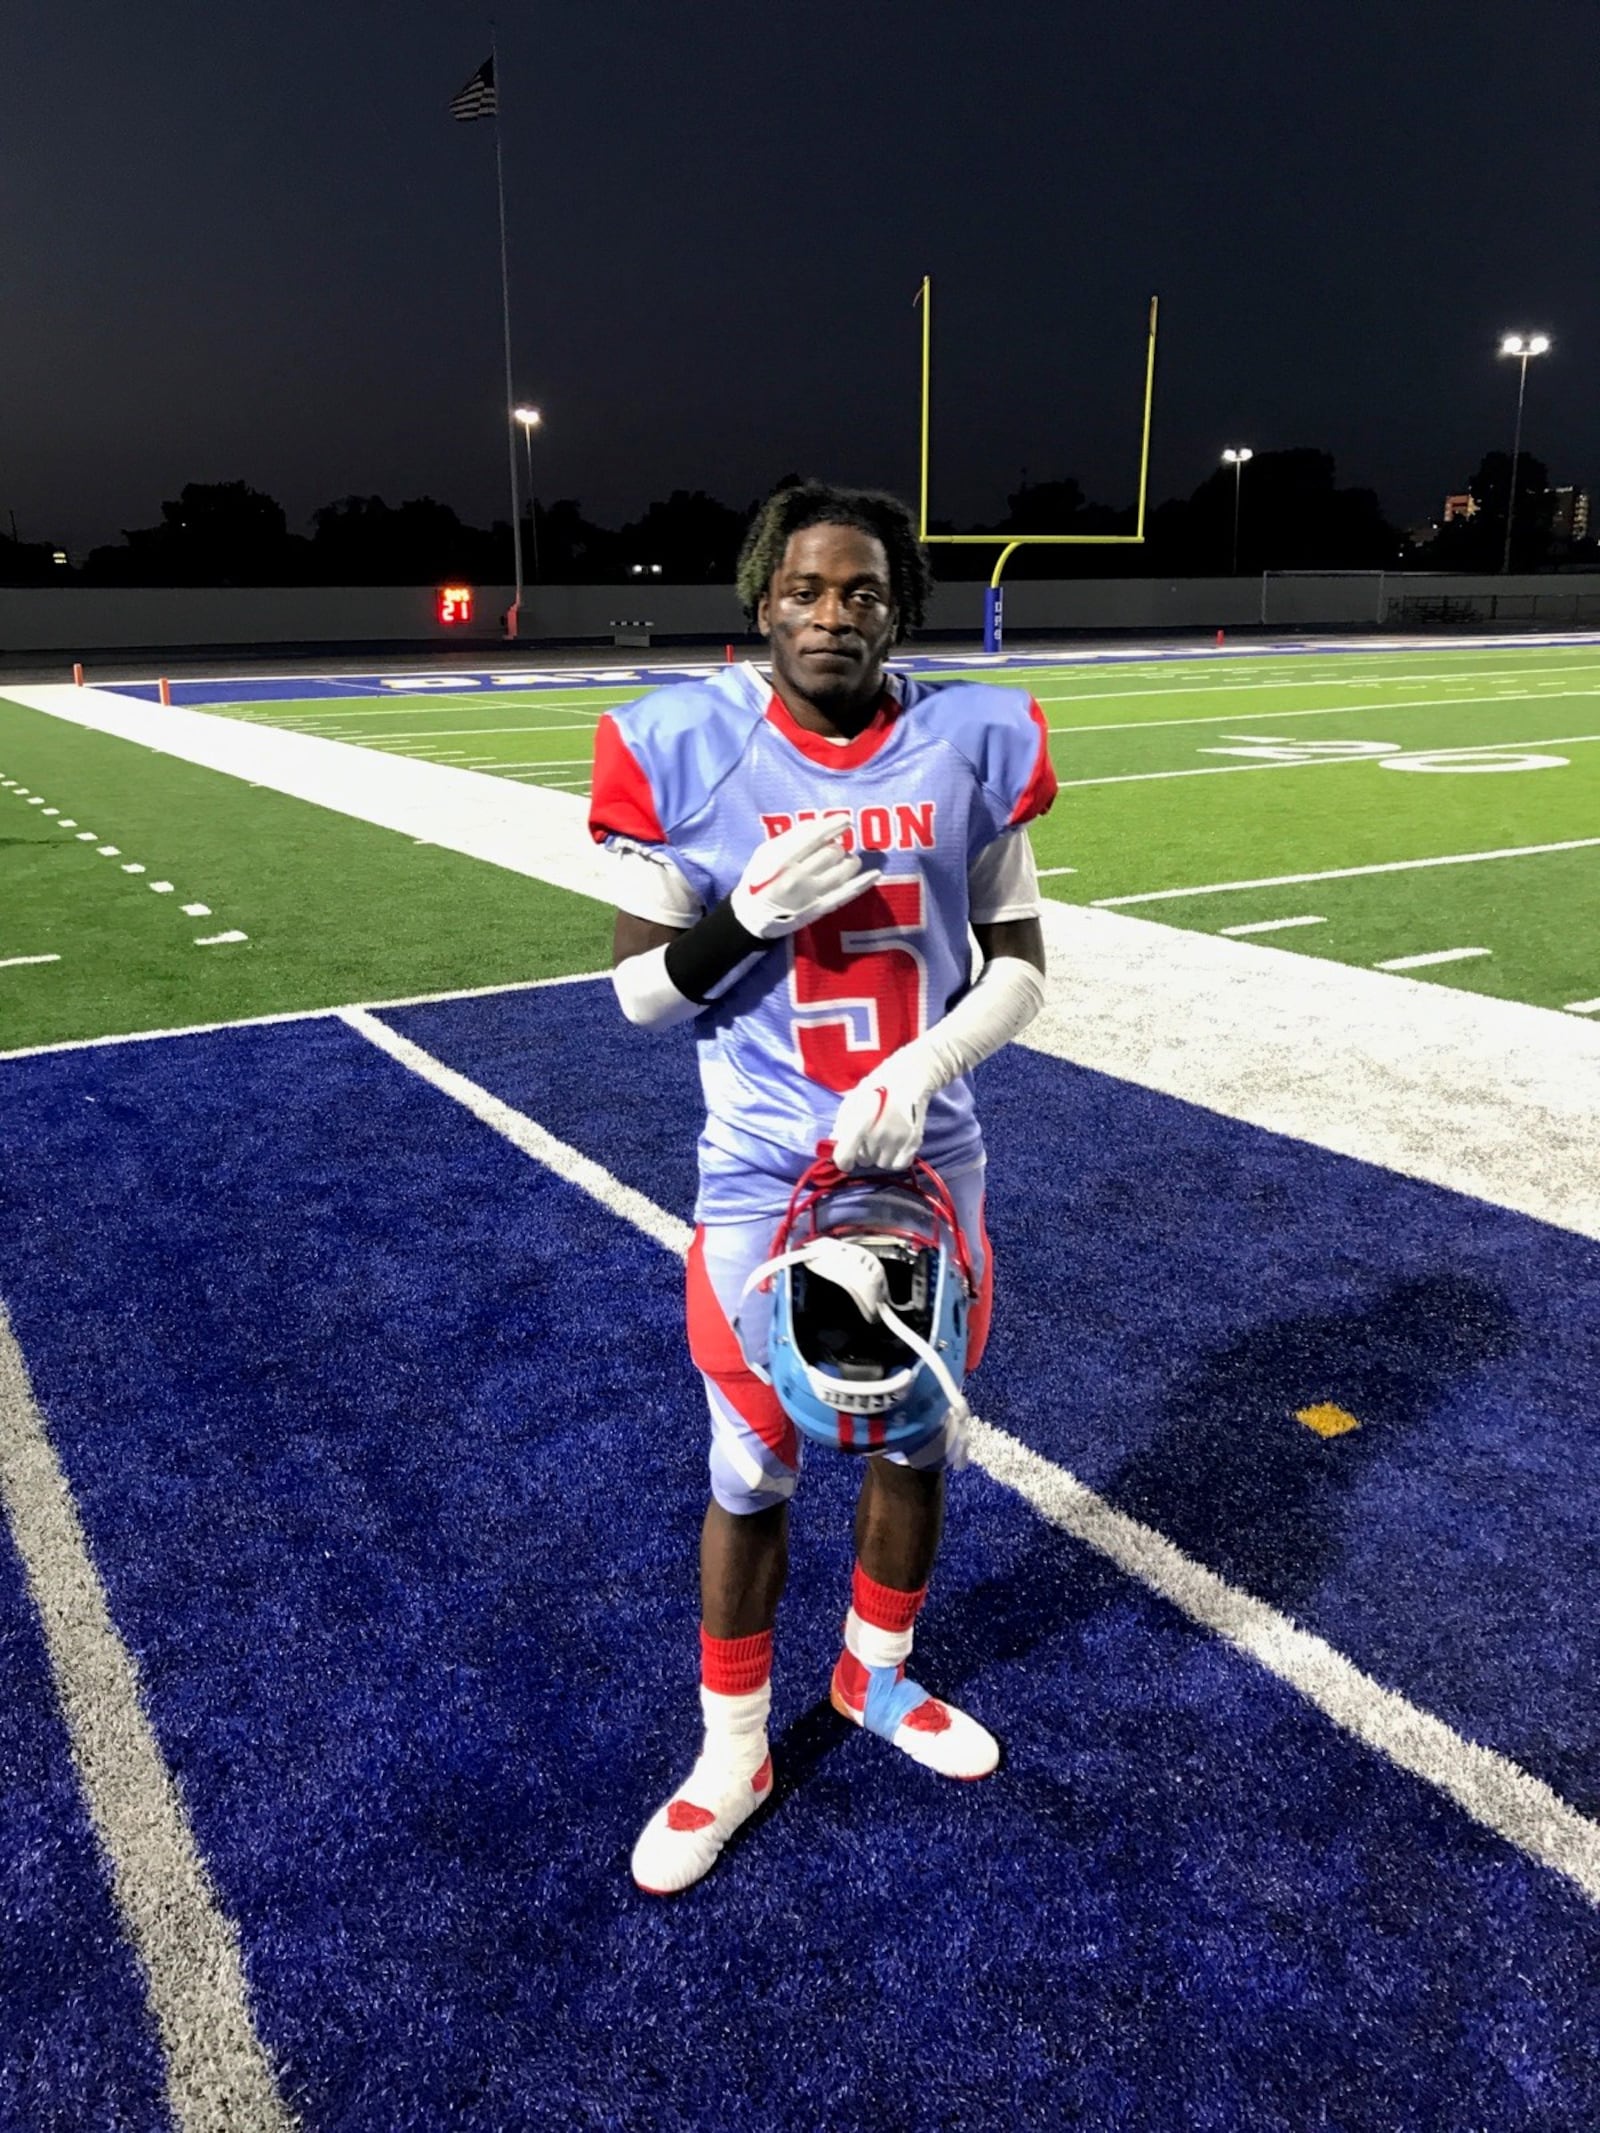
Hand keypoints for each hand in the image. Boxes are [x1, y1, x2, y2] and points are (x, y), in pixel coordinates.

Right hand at [730, 816, 880, 940]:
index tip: (846, 820)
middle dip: (837, 847)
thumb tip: (817, 823)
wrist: (752, 918)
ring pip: (844, 870)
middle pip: (832, 852)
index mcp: (782, 860)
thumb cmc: (757, 880)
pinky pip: (847, 894)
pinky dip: (863, 883)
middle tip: (833, 849)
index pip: (814, 837)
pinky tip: (876, 873)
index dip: (833, 826)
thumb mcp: (764, 853)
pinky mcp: (820, 908)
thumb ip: (790, 838)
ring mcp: (812, 894)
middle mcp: (799, 876)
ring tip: (845, 860)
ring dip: (849, 860)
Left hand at [830, 1054, 931, 1172]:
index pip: (844, 1157)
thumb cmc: (876, 1087)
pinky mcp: (914, 1141)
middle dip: (863, 1152)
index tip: (845, 1159)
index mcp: (858, 1123)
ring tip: (883, 1139)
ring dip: (880, 1156)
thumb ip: (842, 1125)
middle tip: (868, 1137)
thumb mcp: (852, 1100)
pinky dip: (895, 1159)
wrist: (908, 1076)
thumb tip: (835, 1145)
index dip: (842, 1161)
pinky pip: (899, 1164)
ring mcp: (897, 1140)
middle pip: (864, 1161)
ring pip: (882, 1164)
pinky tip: (893, 1146)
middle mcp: (878, 1135)